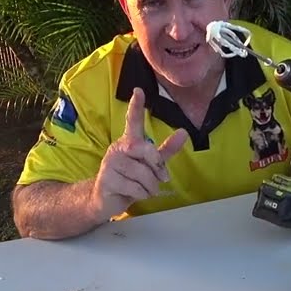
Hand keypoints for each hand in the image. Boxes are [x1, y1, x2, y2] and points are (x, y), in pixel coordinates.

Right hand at [93, 88, 188, 218]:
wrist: (107, 199)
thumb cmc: (130, 178)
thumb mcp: (150, 164)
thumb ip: (166, 150)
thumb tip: (184, 132)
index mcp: (129, 141)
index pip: (133, 121)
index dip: (136, 106)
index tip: (139, 90)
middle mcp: (118, 148)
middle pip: (146, 150)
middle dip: (157, 167)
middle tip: (159, 178)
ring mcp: (111, 163)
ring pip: (144, 174)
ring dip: (150, 186)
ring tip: (143, 188)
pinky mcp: (107, 180)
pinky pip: (136, 188)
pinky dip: (141, 195)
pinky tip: (132, 194)